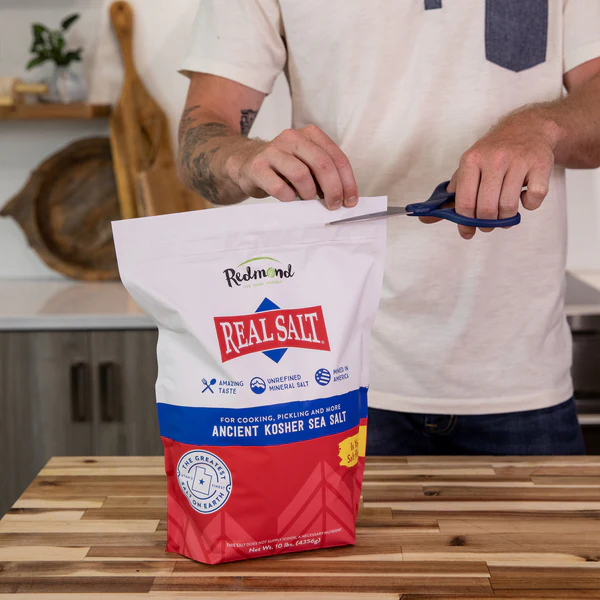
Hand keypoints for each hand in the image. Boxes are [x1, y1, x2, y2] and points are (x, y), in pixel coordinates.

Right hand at [224, 125, 357, 208]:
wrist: (246, 164)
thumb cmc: (283, 168)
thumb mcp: (307, 164)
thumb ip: (326, 174)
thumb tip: (345, 196)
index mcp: (310, 135)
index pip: (337, 157)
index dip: (347, 182)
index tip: (350, 200)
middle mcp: (292, 138)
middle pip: (322, 164)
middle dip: (333, 189)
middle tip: (333, 205)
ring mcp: (273, 151)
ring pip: (301, 175)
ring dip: (309, 194)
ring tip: (307, 199)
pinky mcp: (257, 167)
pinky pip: (279, 188)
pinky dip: (289, 198)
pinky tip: (289, 198)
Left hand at [423, 112, 556, 238]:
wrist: (527, 128)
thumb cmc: (493, 154)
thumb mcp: (468, 169)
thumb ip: (450, 196)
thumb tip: (425, 218)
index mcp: (471, 160)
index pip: (464, 202)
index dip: (465, 223)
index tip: (468, 232)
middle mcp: (493, 158)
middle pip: (486, 208)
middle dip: (486, 223)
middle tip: (489, 224)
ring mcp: (518, 160)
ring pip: (508, 206)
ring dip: (506, 218)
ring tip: (505, 214)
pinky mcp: (540, 164)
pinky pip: (534, 198)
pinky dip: (529, 205)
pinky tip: (524, 197)